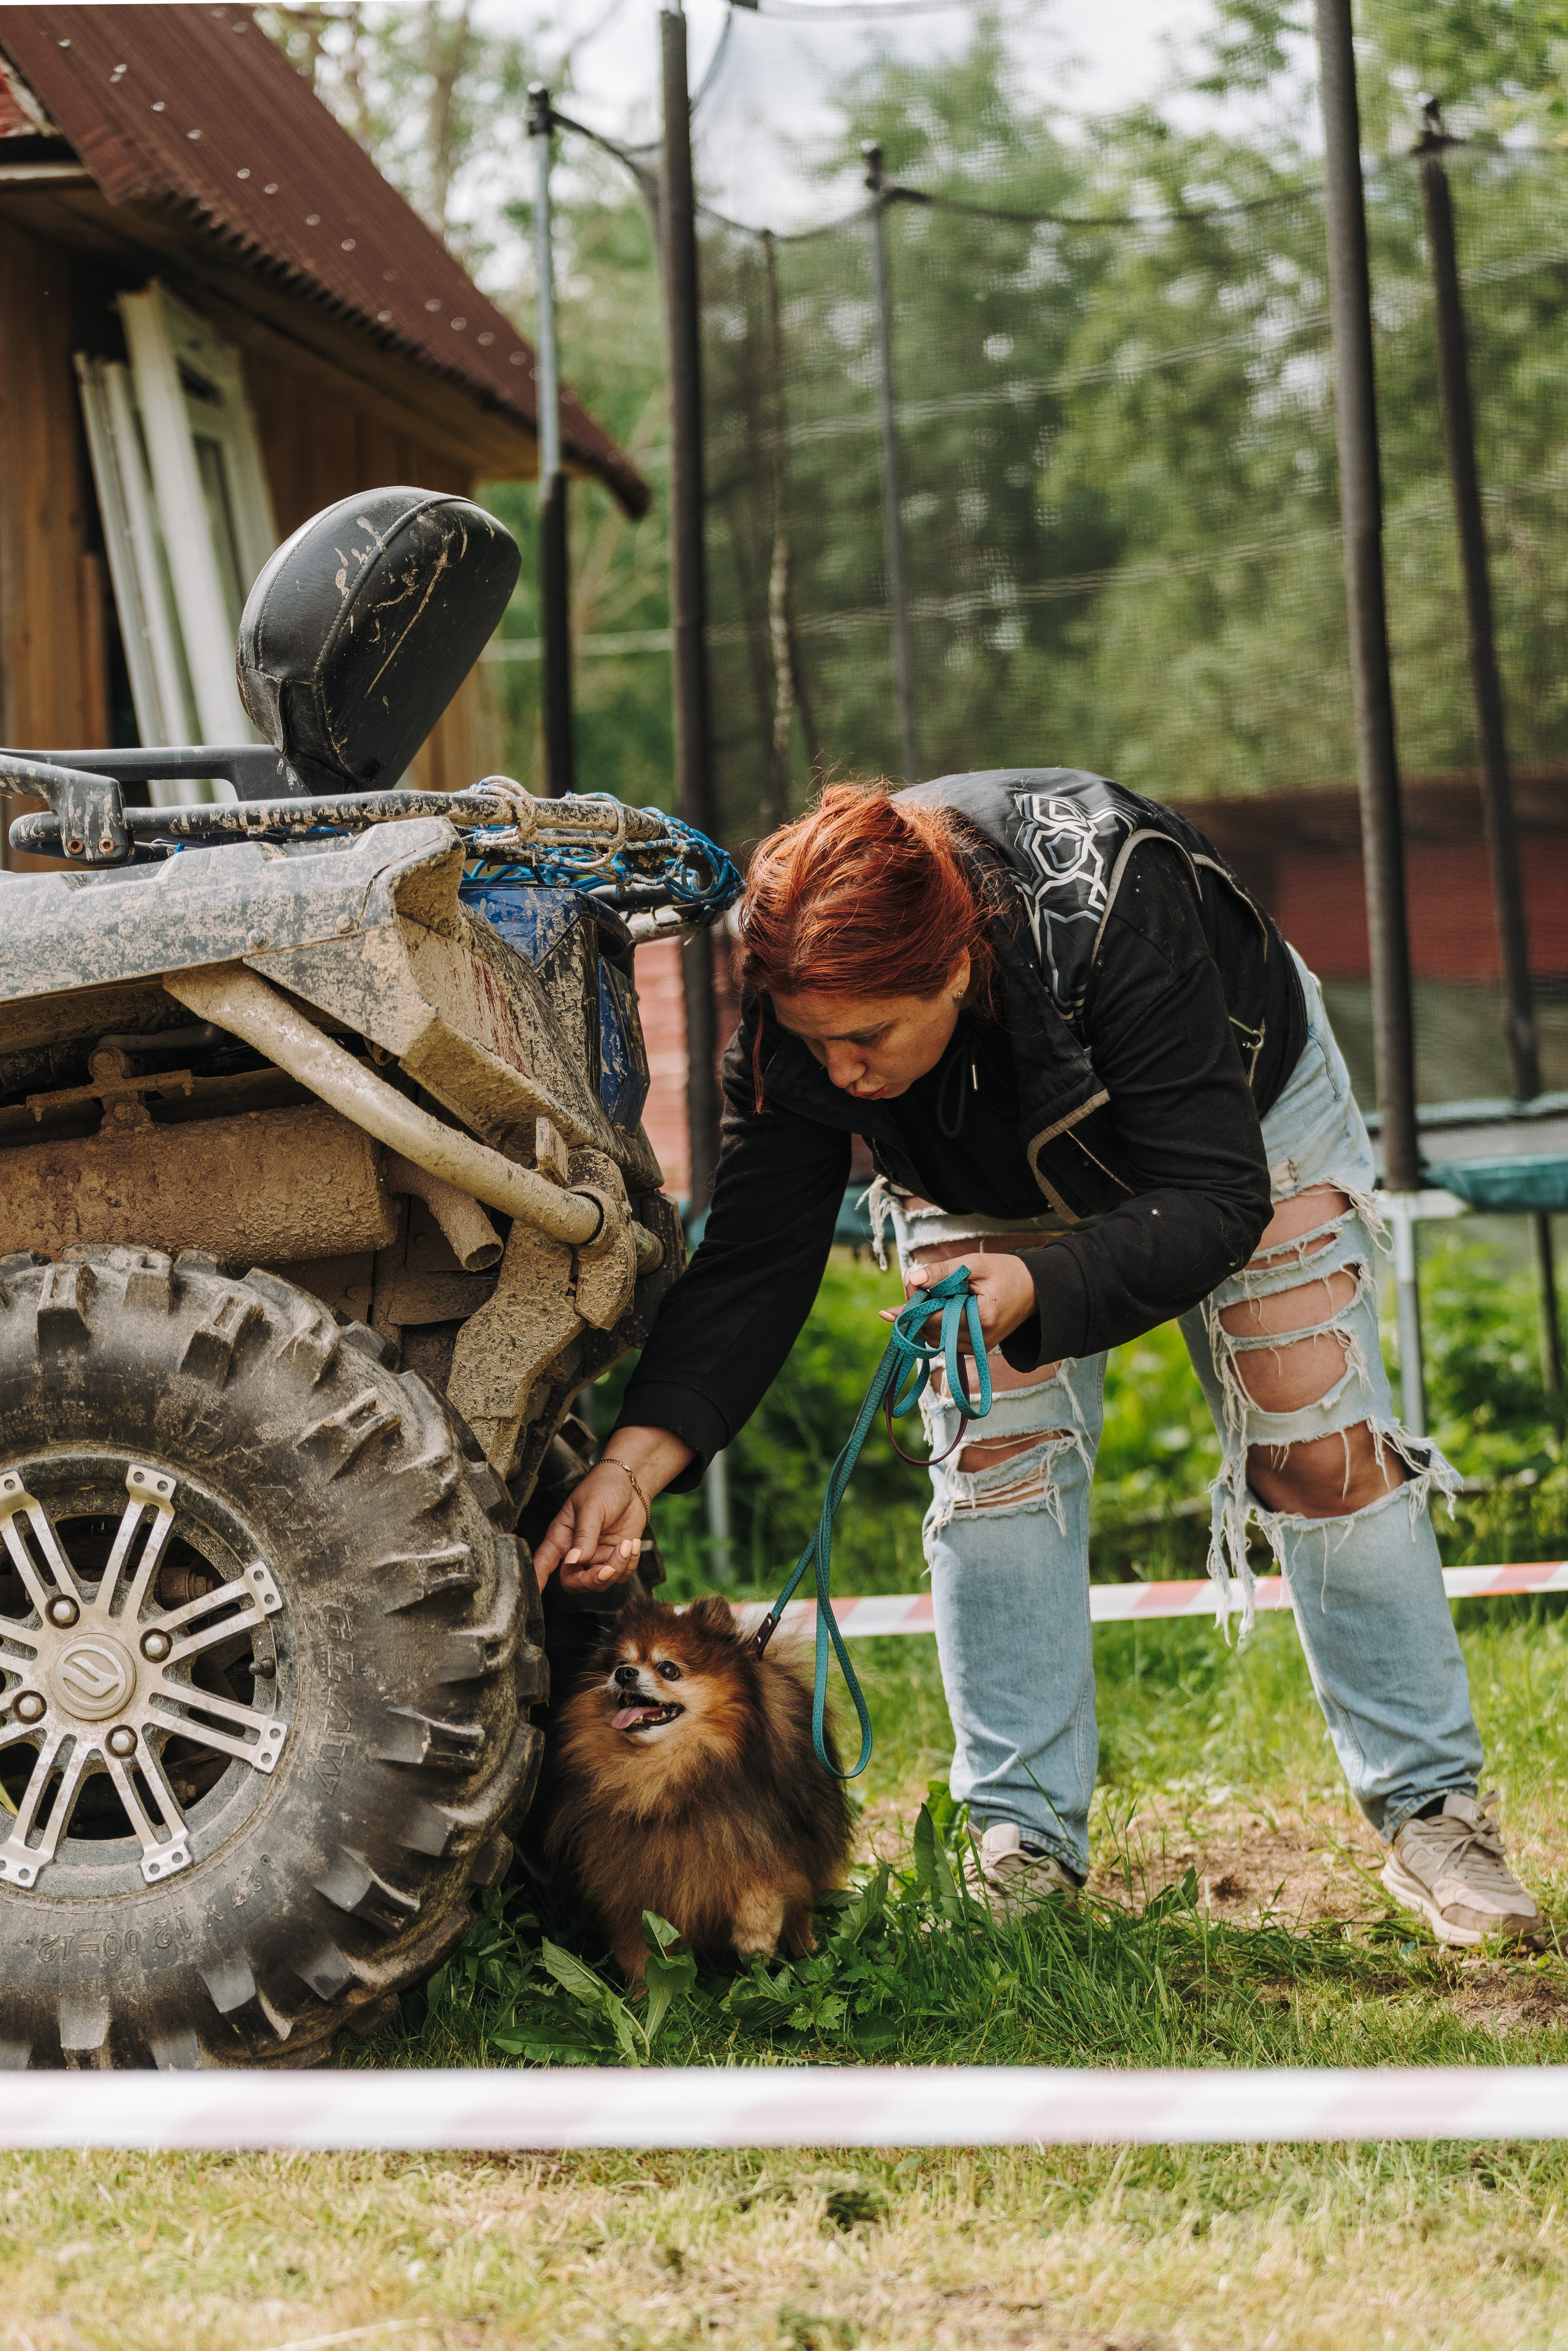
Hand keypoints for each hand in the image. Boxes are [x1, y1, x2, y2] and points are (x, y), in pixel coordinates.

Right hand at [531, 1426, 694, 1592]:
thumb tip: (574, 1561)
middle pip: (574, 1582)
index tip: (533, 1595)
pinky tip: (632, 1544)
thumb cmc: (604, 1487)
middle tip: (607, 1568)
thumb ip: (584, 1536)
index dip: (537, 1580)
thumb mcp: (591, 1508)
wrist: (632, 1483)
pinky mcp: (615, 1558)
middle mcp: (576, 1552)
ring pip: (600, 1583)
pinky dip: (629, 1564)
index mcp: (561, 1537)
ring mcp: (597, 1557)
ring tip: (626, 1545)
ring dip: (617, 1568)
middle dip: (592, 1580)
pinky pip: (620, 1576)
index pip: (543, 1563)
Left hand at [880, 1251, 1037, 1354]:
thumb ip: (943, 1271)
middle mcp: (980, 1340)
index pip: (935, 1318)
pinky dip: (936, 1325)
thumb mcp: (975, 1264)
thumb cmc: (1006, 1272)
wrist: (1034, 1289)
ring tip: (928, 1291)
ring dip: (925, 1318)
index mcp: (982, 1318)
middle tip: (914, 1282)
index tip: (908, 1282)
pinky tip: (938, 1305)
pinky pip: (945, 1341)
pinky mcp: (976, 1348)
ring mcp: (978, 1347)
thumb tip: (913, 1278)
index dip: (916, 1302)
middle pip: (931, 1331)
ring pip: (935, 1340)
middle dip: (917, 1308)